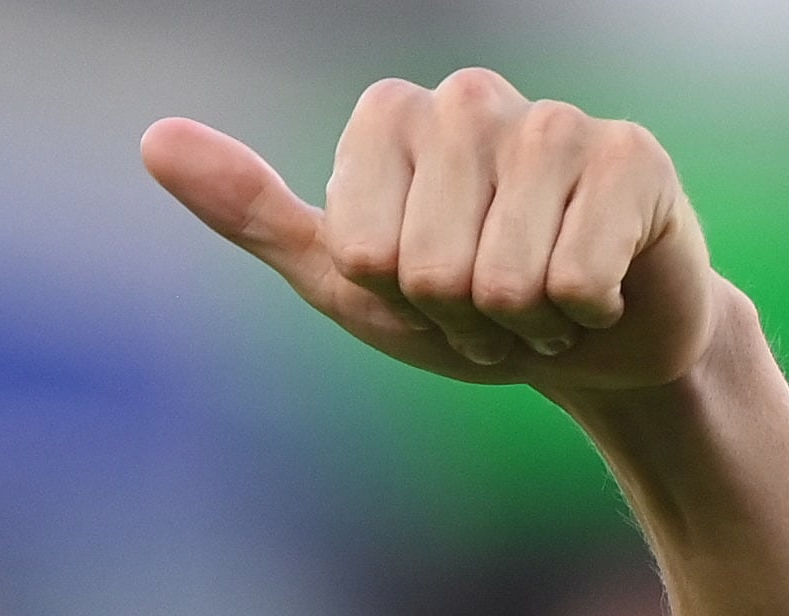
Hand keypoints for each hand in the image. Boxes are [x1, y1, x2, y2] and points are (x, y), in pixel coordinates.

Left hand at [142, 72, 715, 394]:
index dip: (391, 298)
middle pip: (427, 269)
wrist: (585, 343)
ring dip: (520, 323)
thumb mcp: (340, 274)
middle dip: (457, 319)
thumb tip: (155, 138)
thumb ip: (251, 209)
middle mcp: (468, 99)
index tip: (419, 289)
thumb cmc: (456, 307)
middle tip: (486, 304)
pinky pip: (574, 277)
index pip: (359, 250)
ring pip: (501, 279)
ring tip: (537, 299)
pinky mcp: (633, 156)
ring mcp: (555, 121)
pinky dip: (581, 315)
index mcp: (390, 118)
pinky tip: (596, 291)